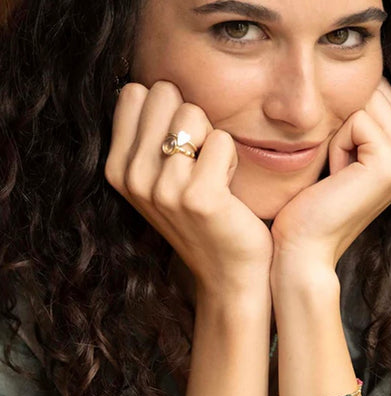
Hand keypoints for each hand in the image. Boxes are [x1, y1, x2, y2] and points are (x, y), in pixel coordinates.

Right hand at [105, 81, 272, 292]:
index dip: (167, 111)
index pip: (135, 92)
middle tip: (199, 162)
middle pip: (164, 94)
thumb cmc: (201, 218)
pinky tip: (227, 189)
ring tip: (213, 176)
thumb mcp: (159, 179)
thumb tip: (153, 87)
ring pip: (194, 114)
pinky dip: (232, 158)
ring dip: (213, 140)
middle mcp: (133, 177)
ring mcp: (163, 189)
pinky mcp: (199, 198)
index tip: (179, 149)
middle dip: (191, 120)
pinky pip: (223, 141)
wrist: (227, 271)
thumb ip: (147, 135)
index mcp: (117, 168)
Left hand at [271, 77, 390, 268]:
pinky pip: (356, 120)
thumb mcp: (343, 155)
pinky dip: (336, 144)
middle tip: (336, 170)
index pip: (381, 96)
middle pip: (375, 95)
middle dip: (343, 124)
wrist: (305, 247)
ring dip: (338, 134)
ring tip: (336, 174)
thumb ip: (362, 121)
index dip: (347, 119)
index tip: (340, 165)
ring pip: (364, 104)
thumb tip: (362, 79)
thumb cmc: (314, 205)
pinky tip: (336, 177)